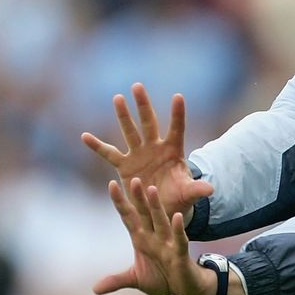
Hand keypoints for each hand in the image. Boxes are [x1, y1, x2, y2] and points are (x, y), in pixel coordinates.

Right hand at [81, 83, 212, 222]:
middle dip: (143, 105)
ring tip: (118, 98)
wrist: (161, 207)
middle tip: (137, 86)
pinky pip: (108, 153)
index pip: (177, 129)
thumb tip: (210, 189)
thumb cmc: (178, 197)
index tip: (178, 96)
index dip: (177, 114)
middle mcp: (155, 147)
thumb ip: (196, 190)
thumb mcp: (187, 194)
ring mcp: (138, 154)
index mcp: (173, 151)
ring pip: (130, 131)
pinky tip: (84, 136)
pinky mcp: (125, 165)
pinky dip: (97, 146)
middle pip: (149, 123)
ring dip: (123, 116)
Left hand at [93, 177, 215, 294]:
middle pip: (144, 214)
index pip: (129, 217)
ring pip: (161, 221)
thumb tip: (94, 289)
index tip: (111, 184)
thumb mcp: (135, 279)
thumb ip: (116, 281)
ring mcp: (167, 243)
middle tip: (132, 179)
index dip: (120, 202)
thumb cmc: (162, 278)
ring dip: (156, 206)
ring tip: (151, 189)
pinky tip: (177, 216)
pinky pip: (180, 239)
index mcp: (142, 238)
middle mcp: (154, 236)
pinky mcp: (180, 253)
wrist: (185, 288)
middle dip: (138, 198)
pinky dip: (179, 229)